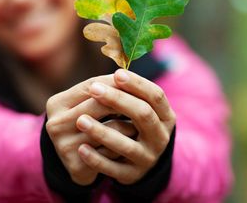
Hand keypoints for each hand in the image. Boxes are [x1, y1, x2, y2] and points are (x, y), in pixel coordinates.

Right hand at [45, 75, 137, 184]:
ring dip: (129, 125)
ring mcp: (64, 147)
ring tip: (140, 125)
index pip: (91, 85)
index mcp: (56, 103)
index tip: (136, 82)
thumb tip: (128, 75)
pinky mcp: (76, 167)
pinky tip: (132, 144)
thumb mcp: (89, 102)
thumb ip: (104, 88)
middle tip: (146, 102)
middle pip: (99, 105)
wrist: (75, 161)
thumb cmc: (87, 121)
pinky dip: (123, 146)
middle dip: (124, 102)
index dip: (116, 82)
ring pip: (109, 129)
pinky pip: (110, 153)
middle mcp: (55, 124)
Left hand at [75, 69, 175, 184]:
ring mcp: (147, 158)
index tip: (117, 73)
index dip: (137, 84)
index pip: (156, 96)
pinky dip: (96, 158)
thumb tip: (114, 72)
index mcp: (166, 117)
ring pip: (126, 144)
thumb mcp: (141, 108)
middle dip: (118, 100)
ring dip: (102, 131)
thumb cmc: (136, 125)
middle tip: (94, 89)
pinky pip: (113, 168)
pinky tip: (81, 148)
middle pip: (142, 115)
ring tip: (79, 120)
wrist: (140, 161)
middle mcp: (160, 138)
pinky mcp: (132, 175)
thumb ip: (130, 92)